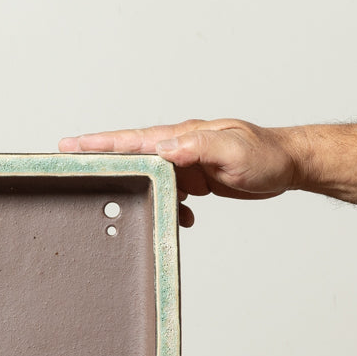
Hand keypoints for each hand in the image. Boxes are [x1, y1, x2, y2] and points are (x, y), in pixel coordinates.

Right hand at [58, 119, 298, 225]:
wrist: (289, 165)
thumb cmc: (264, 154)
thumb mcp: (232, 148)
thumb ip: (196, 146)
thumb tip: (162, 149)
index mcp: (181, 136)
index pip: (133, 139)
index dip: (100, 143)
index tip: (71, 144)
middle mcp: (178, 147)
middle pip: (131, 155)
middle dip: (100, 160)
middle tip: (67, 164)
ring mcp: (186, 163)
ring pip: (149, 177)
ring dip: (136, 190)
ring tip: (117, 204)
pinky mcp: (196, 178)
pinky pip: (172, 192)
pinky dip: (170, 206)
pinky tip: (179, 219)